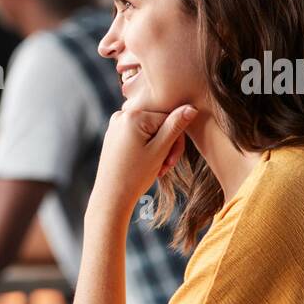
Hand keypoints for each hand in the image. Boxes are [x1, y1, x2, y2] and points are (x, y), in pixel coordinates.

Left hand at [91, 102, 197, 216]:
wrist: (111, 196)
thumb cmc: (135, 175)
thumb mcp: (160, 150)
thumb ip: (176, 126)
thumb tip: (191, 107)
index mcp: (134, 115)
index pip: (169, 118)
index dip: (176, 140)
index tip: (171, 161)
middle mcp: (122, 114)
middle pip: (159, 123)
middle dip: (166, 145)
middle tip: (165, 166)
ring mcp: (116, 124)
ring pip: (150, 130)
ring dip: (158, 148)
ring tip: (156, 168)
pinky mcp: (114, 134)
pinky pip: (138, 134)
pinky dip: (146, 147)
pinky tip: (145, 163)